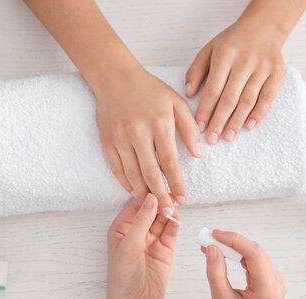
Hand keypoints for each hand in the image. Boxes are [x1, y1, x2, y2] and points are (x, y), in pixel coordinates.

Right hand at [96, 67, 200, 215]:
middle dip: (161, 197)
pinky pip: (116, 168)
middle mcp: (139, 133)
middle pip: (150, 174)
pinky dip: (125, 183)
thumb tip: (198, 154)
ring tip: (154, 207)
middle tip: (169, 213)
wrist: (116, 78)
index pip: (170, 163)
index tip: (184, 199)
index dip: (177, 184)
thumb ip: (189, 128)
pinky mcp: (107, 141)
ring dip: (143, 194)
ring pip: (132, 175)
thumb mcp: (177, 103)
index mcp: (160, 124)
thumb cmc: (150, 90)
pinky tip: (134, 192)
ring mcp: (120, 138)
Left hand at [106, 193, 178, 298]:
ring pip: (163, 220)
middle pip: (151, 210)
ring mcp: (151, 241)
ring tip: (176, 205)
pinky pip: (171, 233)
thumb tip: (151, 197)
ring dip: (169, 213)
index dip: (147, 195)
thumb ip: (142, 220)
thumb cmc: (122, 278)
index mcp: (121, 228)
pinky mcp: (165, 250)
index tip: (158, 185)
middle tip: (172, 194)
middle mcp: (136, 232)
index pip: (135, 204)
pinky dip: (175, 225)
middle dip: (161, 202)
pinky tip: (178, 219)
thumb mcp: (129, 245)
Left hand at [185, 1, 288, 143]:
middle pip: (230, 98)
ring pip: (248, 100)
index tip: (199, 127)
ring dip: (237, 121)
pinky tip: (249, 126)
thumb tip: (188, 93)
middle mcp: (245, 61)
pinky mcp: (276, 73)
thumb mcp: (209, 49)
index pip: (213, 89)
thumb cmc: (232, 42)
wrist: (263, 27)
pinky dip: (259, 113)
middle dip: (219, 121)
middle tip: (212, 139)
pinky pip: (267, 97)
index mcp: (225, 55)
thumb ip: (196, 70)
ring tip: (228, 137)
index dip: (206, 110)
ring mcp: (262, 68)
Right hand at [203, 230, 299, 298]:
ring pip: (255, 255)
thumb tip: (212, 248)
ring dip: (235, 248)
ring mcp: (276, 282)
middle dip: (232, 242)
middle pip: (255, 251)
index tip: (214, 234)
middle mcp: (276, 283)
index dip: (233, 239)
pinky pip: (256, 263)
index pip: (253, 253)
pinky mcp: (271, 283)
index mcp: (267, 288)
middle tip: (209, 238)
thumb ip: (216, 272)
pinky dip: (240, 257)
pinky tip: (224, 255)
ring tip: (213, 246)